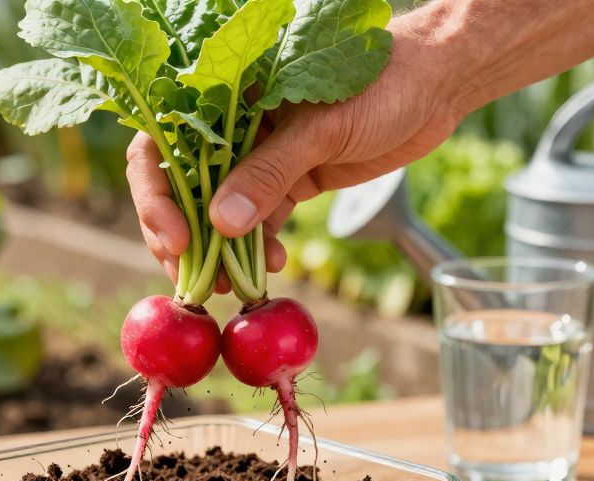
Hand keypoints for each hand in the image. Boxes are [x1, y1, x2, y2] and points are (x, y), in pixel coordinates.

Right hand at [127, 21, 464, 290]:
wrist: (437, 84)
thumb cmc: (382, 80)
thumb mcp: (323, 126)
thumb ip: (270, 172)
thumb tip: (221, 226)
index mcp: (224, 94)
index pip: (163, 144)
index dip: (156, 194)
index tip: (177, 238)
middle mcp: (232, 127)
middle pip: (181, 187)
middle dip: (181, 236)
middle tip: (192, 279)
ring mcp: (260, 157)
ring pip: (220, 213)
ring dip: (219, 253)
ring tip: (228, 286)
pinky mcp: (291, 180)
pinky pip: (260, 223)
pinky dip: (259, 251)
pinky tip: (270, 269)